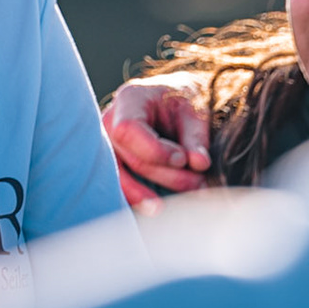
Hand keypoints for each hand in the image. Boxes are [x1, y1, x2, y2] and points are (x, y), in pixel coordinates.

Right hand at [102, 77, 211, 207]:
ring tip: (185, 197)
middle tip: (199, 182)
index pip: (128, 130)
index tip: (183, 159)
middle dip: (167, 176)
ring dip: (152, 193)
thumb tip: (199, 164)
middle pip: (131, 159)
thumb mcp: (195, 110)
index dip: (154, 151)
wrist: (176, 101)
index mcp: (130, 99)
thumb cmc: (184, 102)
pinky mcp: (114, 162)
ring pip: (122, 177)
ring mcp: (108, 143)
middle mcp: (111, 121)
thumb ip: (196, 137)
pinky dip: (140, 197)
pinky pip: (121, 184)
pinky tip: (159, 208)